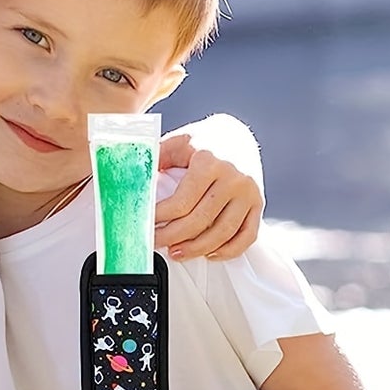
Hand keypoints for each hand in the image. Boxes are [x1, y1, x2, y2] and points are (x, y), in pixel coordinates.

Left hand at [155, 134, 263, 259]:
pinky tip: (210, 254)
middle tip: (156, 242)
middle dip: (173, 237)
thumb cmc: (203, 142)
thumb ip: (157, 159)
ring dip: (197, 248)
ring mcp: (247, 192)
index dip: (160, 219)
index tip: (146, 225)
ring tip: (177, 252)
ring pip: (222, 233)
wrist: (235, 135)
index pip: (181, 202)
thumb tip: (132, 179)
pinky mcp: (258, 203)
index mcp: (209, 162)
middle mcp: (232, 178)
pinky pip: (246, 236)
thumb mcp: (177, 143)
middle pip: (200, 221)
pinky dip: (228, 250)